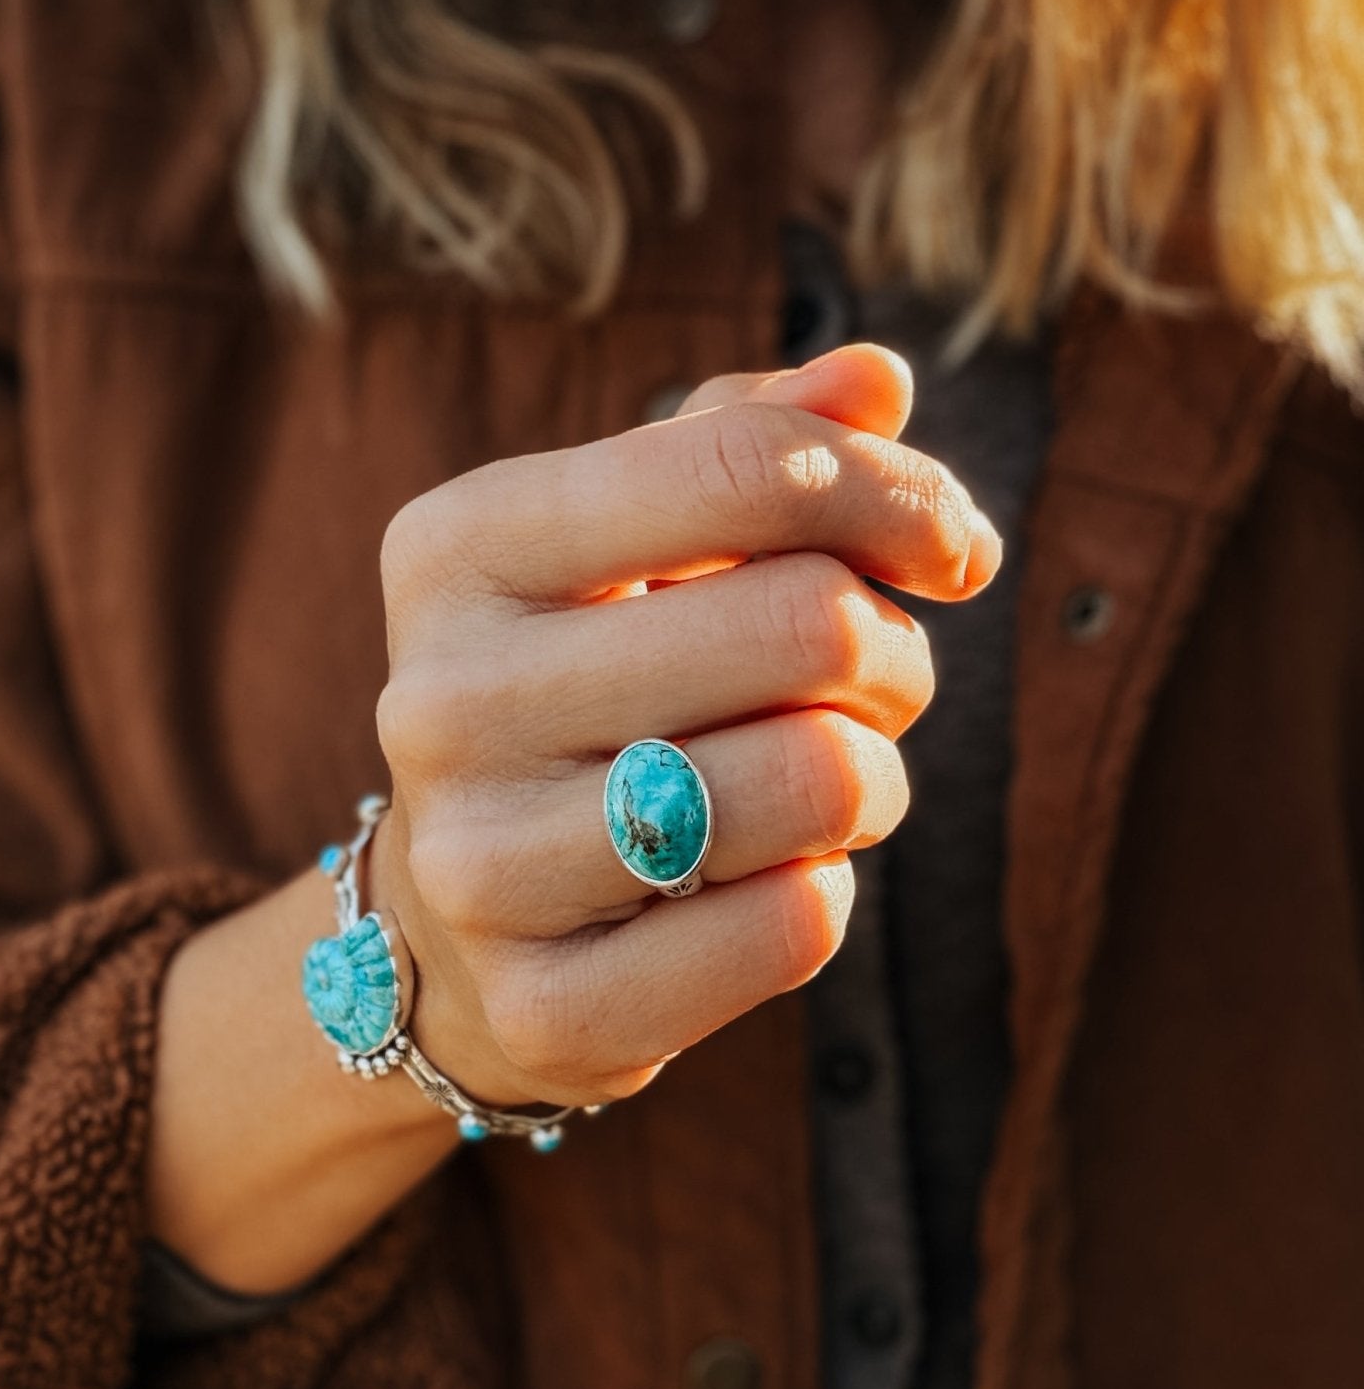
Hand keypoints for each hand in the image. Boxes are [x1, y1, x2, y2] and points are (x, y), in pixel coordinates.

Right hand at [372, 343, 1000, 1109]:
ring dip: (872, 778)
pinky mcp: (545, 1008)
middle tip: (874, 682)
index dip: (898, 494)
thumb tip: (879, 380)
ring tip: (825, 783)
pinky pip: (797, 925)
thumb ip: (750, 442)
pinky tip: (766, 883)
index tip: (948, 547)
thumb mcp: (636, 547)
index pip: (744, 465)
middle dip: (892, 651)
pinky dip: (825, 891)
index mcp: (456, 549)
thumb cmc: (586, 695)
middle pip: (808, 624)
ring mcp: (482, 868)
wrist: (458, 925)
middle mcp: (439, 702)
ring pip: (819, 780)